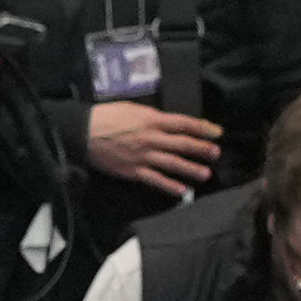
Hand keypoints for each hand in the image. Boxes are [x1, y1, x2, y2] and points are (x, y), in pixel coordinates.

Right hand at [85, 98, 221, 198]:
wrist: (84, 132)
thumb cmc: (107, 116)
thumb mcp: (133, 109)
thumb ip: (152, 116)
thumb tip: (169, 122)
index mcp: (151, 120)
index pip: (183, 123)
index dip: (202, 128)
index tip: (216, 132)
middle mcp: (151, 138)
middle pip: (182, 144)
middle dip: (201, 149)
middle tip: (216, 153)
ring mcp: (143, 156)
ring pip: (173, 163)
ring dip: (191, 169)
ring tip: (206, 174)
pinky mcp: (134, 171)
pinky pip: (155, 179)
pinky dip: (170, 186)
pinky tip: (182, 191)